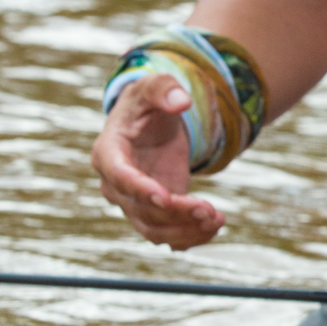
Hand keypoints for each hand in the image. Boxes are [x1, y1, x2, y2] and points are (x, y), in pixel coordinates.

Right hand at [91, 76, 224, 249]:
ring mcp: (133, 202)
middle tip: (210, 210)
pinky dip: (188, 237)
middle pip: (141, 209)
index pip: (120, 177)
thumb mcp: (154, 87)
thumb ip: (164, 89)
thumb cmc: (147, 102)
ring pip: (152, 229)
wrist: (149, 123)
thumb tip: (181, 101)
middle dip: (176, 213)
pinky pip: (166, 234)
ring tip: (218, 221)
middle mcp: (115, 184)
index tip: (167, 197)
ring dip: (185, 231)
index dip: (141, 189)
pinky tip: (213, 228)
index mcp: (108, 153)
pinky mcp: (153, 212)